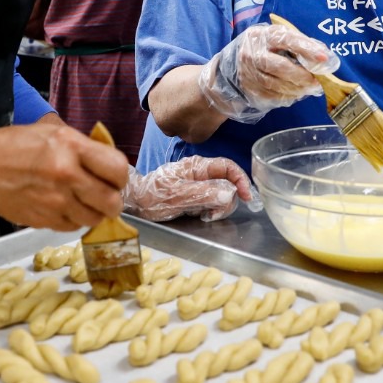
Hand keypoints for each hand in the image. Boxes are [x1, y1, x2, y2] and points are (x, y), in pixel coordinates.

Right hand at [0, 121, 127, 231]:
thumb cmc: (13, 146)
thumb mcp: (50, 131)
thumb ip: (81, 145)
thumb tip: (105, 158)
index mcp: (71, 146)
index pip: (118, 168)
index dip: (120, 176)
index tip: (114, 177)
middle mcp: (67, 175)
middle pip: (112, 201)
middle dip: (112, 199)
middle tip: (105, 194)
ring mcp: (56, 201)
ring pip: (95, 219)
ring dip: (94, 212)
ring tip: (82, 200)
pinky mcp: (45, 221)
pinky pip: (74, 226)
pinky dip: (74, 219)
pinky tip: (65, 207)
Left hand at [124, 156, 262, 221]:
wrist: (136, 202)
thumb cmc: (153, 195)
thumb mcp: (178, 195)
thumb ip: (204, 194)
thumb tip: (228, 194)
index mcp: (197, 166)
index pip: (227, 167)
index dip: (240, 179)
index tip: (246, 196)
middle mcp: (200, 174)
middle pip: (227, 183)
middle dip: (227, 199)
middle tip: (215, 213)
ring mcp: (198, 185)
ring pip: (221, 195)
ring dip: (218, 207)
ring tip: (205, 215)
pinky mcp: (195, 197)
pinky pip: (212, 203)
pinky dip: (211, 211)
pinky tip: (200, 216)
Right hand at [197, 24, 339, 122]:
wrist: (233, 62)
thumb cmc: (264, 47)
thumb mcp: (278, 37)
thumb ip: (300, 43)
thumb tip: (324, 57)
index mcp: (263, 35)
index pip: (287, 40)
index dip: (306, 49)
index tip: (324, 59)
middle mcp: (252, 53)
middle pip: (281, 67)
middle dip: (303, 76)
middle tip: (317, 81)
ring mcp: (248, 73)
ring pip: (277, 85)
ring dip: (297, 89)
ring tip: (309, 88)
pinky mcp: (248, 88)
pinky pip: (272, 96)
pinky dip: (288, 96)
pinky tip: (295, 93)